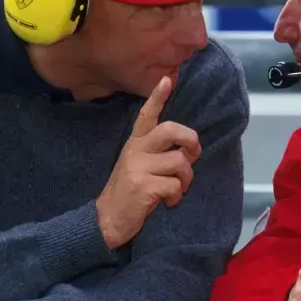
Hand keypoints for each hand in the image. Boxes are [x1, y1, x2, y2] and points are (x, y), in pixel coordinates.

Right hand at [96, 76, 200, 249]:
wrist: (107, 220)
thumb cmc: (129, 192)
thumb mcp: (138, 165)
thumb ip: (157, 153)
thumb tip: (189, 149)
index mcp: (135, 144)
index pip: (146, 115)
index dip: (157, 97)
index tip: (167, 80)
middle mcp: (135, 151)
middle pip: (171, 130)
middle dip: (191, 141)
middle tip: (193, 155)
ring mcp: (138, 168)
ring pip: (179, 162)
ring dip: (186, 179)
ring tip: (176, 189)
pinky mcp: (142, 186)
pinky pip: (174, 185)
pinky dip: (176, 197)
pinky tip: (167, 203)